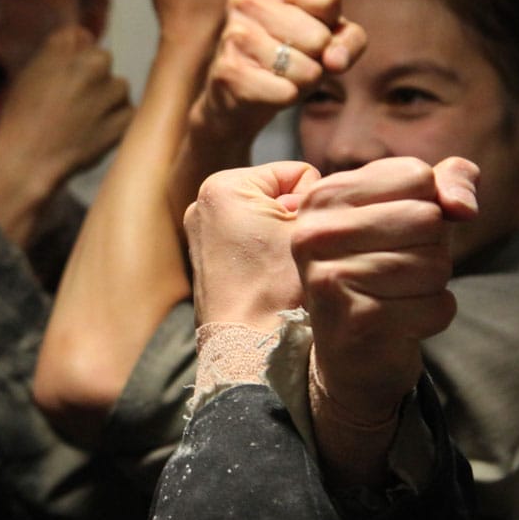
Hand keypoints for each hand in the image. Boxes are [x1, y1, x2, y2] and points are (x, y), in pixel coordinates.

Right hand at [0, 25, 132, 191]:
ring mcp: (111, 92)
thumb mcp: (29, 74)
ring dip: (107, 98)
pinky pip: (128, 111)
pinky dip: (117, 121)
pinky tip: (95, 132)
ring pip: (118, 86)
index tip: (63, 77)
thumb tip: (85, 36)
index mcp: (65, 47)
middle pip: (101, 60)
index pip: (81, 38)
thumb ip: (58, 50)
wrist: (28, 160)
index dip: (72, 57)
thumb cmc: (21, 118)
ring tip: (83, 120)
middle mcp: (93, 63)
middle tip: (72, 102)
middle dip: (93, 76)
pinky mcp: (123, 119)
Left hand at [184, 160, 320, 331]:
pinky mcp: (201, 259)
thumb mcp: (311, 229)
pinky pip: (246, 242)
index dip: (314, 204)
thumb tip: (320, 198)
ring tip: (280, 270)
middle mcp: (202, 203)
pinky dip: (261, 255)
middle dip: (293, 219)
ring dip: (280, 238)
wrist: (248, 346)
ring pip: (263, 219)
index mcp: (224, 185)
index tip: (306, 237)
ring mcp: (198, 232)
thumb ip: (320, 199)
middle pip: (277, 194)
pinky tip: (266, 279)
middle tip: (293, 256)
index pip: (297, 173)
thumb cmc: (279, 289)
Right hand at [193, 0, 368, 144]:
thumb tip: (334, 60)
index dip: (331, 24)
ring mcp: (233, 34)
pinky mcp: (228, 71)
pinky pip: (285, 92)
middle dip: (318, 58)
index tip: (310, 27)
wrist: (242, 92)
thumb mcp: (330, 34)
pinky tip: (271, 89)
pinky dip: (288, 97)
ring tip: (285, 74)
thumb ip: (349, 39)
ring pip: (305, 68)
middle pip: (319, 36)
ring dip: (305, 80)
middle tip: (297, 57)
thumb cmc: (291, 53)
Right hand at [290, 156, 478, 482]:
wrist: (352, 354)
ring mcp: (330, 278)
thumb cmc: (384, 271)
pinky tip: (401, 322)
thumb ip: (447, 181)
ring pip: (435, 264)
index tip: (398, 232)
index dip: (428, 204)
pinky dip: (433, 316)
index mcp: (323, 195)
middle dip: (432, 248)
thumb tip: (463, 207)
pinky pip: (437, 305)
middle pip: (427, 218)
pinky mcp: (357, 321)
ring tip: (396, 296)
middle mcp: (315, 233)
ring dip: (432, 285)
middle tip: (397, 270)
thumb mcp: (412, 212)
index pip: (415, 175)